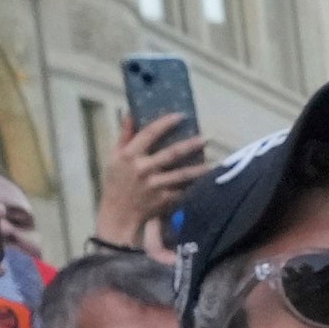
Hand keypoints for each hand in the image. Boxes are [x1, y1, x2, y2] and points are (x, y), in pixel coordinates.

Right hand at [95, 108, 208, 251]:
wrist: (118, 213)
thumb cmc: (115, 182)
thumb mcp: (113, 157)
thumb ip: (124, 136)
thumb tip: (130, 114)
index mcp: (129, 155)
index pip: (149, 134)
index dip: (165, 123)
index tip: (181, 116)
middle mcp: (143, 169)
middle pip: (171, 154)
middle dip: (190, 145)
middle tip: (205, 138)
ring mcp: (155, 185)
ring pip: (182, 174)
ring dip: (200, 168)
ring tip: (215, 162)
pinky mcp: (164, 199)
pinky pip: (184, 190)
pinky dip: (195, 185)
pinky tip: (207, 180)